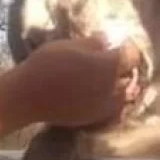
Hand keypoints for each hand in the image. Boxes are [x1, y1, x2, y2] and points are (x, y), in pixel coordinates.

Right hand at [0, 37, 142, 127]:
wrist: (27, 96)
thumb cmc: (47, 64)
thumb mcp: (69, 45)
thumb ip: (94, 43)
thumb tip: (108, 40)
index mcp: (109, 66)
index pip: (132, 56)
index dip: (128, 48)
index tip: (121, 44)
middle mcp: (113, 88)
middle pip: (131, 77)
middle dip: (127, 68)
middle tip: (117, 61)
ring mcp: (105, 106)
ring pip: (126, 96)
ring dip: (123, 87)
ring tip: (113, 79)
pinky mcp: (95, 119)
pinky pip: (115, 112)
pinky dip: (115, 103)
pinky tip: (105, 97)